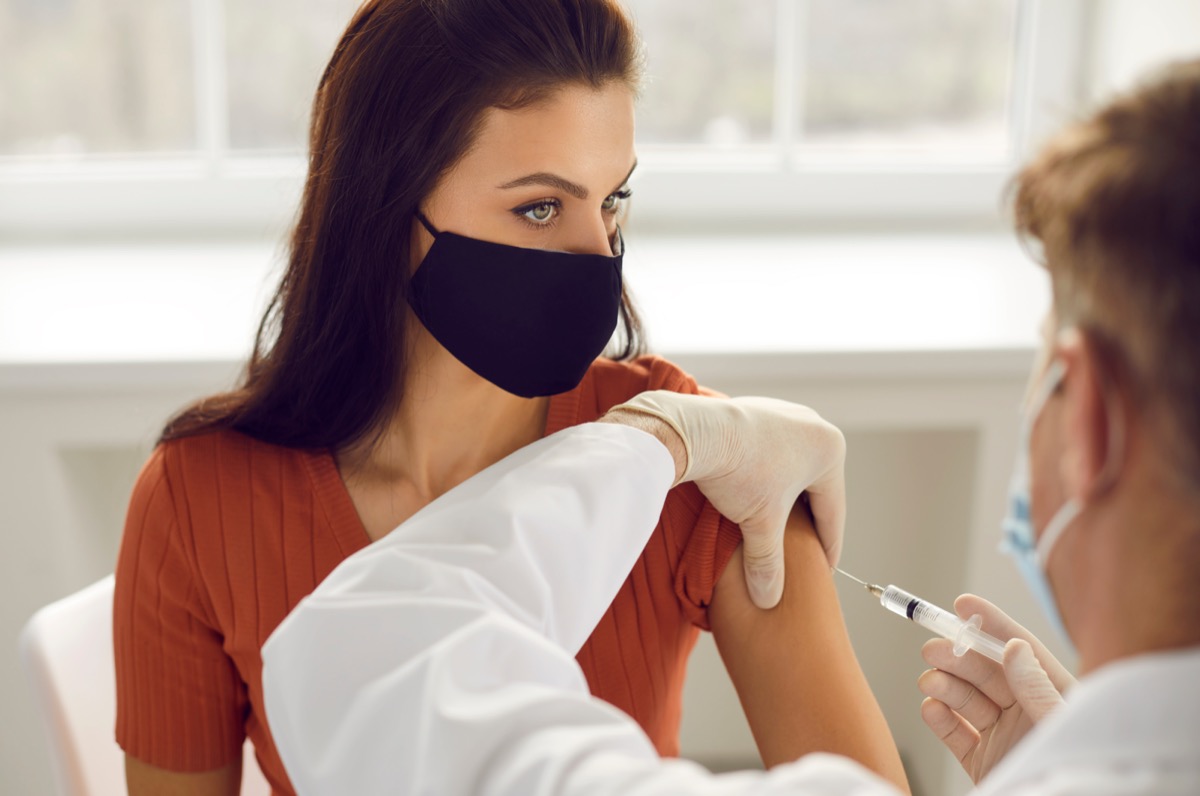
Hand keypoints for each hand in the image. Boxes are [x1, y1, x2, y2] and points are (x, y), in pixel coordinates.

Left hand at [602, 390, 845, 608]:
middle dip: (806, 521)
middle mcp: (813, 425)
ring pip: (790, 468)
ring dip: (783, 496)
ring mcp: (784, 413)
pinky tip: (751, 493)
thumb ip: (768, 563)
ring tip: (774, 524)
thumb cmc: (738, 473)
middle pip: (813, 487)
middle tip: (802, 551)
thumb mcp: (759, 525)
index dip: (828, 547)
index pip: (832, 511)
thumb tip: (769, 601)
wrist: (693, 430)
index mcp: (830, 450)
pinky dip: (764, 475)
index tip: (824, 571)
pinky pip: (768, 452)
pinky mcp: (756, 410)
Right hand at [917, 594, 1074, 783]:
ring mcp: (1002, 735)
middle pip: (985, 671)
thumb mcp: (1062, 725)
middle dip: (957, 655)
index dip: (992, 623)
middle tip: (934, 648)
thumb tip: (1012, 648)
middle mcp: (1026, 710)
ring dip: (945, 684)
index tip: (963, 605)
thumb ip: (1037, 687)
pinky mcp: (982, 759)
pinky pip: (954, 731)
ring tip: (932, 682)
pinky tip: (932, 708)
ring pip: (965, 697)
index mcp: (1054, 695)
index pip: (1019, 649)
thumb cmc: (1077, 767)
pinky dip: (938, 718)